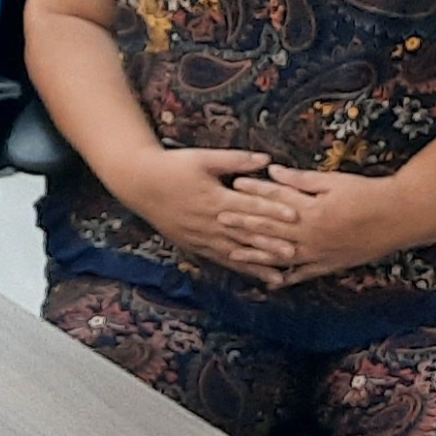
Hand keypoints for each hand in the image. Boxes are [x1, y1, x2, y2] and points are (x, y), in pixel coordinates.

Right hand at [115, 145, 283, 273]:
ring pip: (234, 253)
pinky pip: (220, 260)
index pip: (249, 206)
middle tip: (295, 254)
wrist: (140, 183)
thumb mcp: (203, 158)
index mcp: (215, 198)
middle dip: (270, 245)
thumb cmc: (173, 167)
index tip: (295, 216)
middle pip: (245, 235)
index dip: (273, 211)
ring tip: (280, 277)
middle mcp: (210, 222)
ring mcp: (201, 236)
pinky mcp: (194, 245)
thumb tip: (266, 159)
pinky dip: (239, 269)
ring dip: (258, 265)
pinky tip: (254, 277)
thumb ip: (235, 160)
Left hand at [216, 166, 416, 287]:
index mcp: (311, 210)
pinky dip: (287, 277)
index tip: (233, 185)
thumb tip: (273, 172)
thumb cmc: (368, 194)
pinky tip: (271, 281)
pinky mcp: (331, 264)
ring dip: (255, 253)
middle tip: (219, 219)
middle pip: (270, 228)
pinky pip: (304, 274)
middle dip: (243, 223)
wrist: (400, 217)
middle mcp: (311, 234)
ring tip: (232, 252)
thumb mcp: (334, 181)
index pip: (275, 199)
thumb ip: (301, 180)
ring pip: (280, 255)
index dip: (253, 191)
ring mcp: (320, 253)